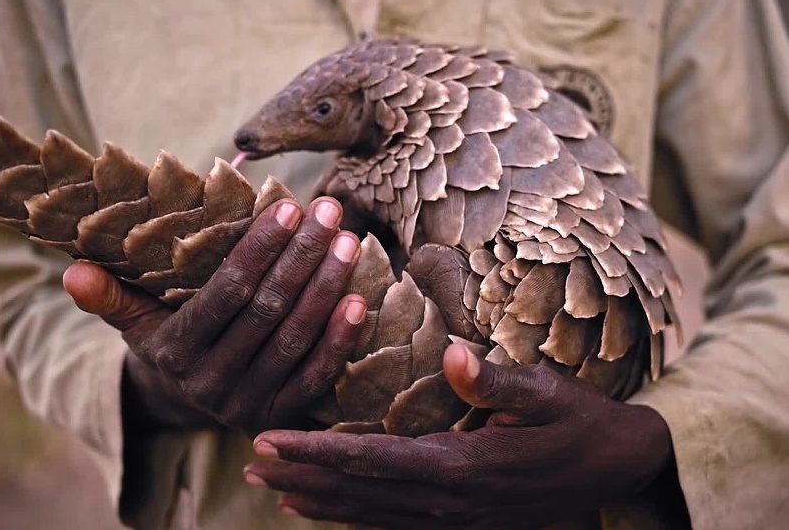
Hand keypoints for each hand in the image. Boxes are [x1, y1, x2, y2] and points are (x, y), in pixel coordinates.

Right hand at [63, 197, 365, 435]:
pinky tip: (358, 299)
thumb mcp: (136, 320)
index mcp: (174, 352)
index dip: (258, 250)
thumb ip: (111, 295)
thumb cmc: (169, 340)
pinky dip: (339, 340)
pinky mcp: (279, 416)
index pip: (225, 293)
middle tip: (329, 211)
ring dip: (326, 288)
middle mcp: (209, 384)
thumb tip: (70, 269)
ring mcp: (247, 405)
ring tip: (348, 241)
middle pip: (266, 311)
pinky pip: (315, 377)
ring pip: (294, 339)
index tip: (288, 207)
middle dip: (301, 256)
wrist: (190, 401)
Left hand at [245, 345, 676, 527]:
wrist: (618, 470)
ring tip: (271, 488)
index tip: (270, 441)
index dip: (316, 452)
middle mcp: (449, 501)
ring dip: (318, 500)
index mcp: (462, 467)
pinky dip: (352, 517)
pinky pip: (393, 524)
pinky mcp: (460, 522)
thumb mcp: (549, 392)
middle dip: (302, 477)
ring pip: (370, 515)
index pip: (371, 461)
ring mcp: (454, 519)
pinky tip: (325, 509)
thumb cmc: (581, 422)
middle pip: (359, 492)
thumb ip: (498, 379)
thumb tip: (449, 354)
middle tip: (249, 464)